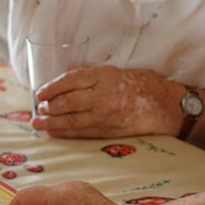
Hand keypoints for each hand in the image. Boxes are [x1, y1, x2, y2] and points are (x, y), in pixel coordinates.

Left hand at [30, 66, 186, 137]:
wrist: (166, 106)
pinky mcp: (110, 130)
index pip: (71, 80)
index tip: (40, 93)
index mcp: (105, 76)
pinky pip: (83, 133)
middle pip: (68, 102)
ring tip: (38, 124)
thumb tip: (66, 77)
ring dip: (53, 123)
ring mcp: (106, 115)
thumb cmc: (142, 84)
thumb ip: (91, 75)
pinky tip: (55, 132)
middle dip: (49, 107)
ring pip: (73, 120)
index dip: (52, 88)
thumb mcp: (116, 71)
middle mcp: (104, 95)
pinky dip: (67, 133)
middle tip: (38, 110)